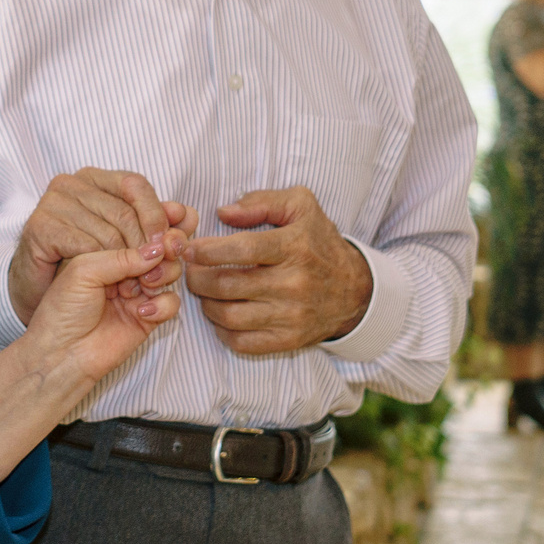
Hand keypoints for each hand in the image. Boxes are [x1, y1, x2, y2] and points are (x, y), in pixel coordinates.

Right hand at [8, 169, 190, 322]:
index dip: (156, 214)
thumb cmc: (87, 260)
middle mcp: (70, 182)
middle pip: (123, 210)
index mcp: (94, 177)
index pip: (135, 184)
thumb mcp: (128, 238)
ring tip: (135, 283)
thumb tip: (189, 214)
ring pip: (106, 232)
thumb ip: (159, 225)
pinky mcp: (39, 226)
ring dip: (126, 263)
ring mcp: (51, 202)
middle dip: (146, 245)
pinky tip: (109, 283)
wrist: (45, 291)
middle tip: (157, 271)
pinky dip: (102, 267)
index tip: (169, 243)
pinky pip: (83, 246)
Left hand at [20, 235, 187, 393]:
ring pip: (171, 272)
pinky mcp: (149, 318)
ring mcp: (139, 293)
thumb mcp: (84, 270)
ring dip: (165, 273)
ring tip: (145, 284)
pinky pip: (171, 303)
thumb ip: (121, 256)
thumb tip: (158, 247)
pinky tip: (141, 312)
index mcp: (107, 251)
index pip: (139, 229)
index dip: (157, 222)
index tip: (171, 215)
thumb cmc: (62, 310)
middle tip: (168, 248)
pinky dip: (163, 305)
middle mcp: (125, 270)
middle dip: (168, 245)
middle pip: (162, 248)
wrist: (60, 353)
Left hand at [184, 188, 370, 354]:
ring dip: (206, 304)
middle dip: (197, 278)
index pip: (242, 249)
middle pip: (228, 285)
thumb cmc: (319, 242)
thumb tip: (223, 213)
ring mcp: (291, 316)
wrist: (355, 290)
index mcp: (294, 247)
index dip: (208, 251)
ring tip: (203, 291)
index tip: (189, 249)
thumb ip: (261, 201)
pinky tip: (220, 314)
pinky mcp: (288, 340)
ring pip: (229, 316)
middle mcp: (293, 284)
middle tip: (189, 270)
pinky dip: (222, 330)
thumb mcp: (300, 206)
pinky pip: (242, 342)